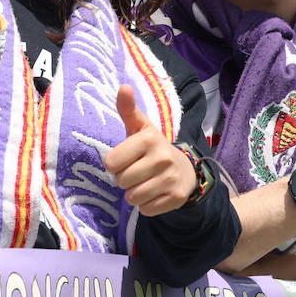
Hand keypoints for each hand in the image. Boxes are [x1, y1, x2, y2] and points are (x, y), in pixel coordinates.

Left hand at [103, 85, 195, 216]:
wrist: (184, 170)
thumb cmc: (152, 147)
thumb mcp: (140, 127)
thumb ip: (128, 109)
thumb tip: (123, 86)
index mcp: (149, 138)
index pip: (111, 162)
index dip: (115, 163)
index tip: (126, 158)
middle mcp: (162, 158)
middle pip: (121, 181)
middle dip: (124, 179)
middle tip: (137, 171)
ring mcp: (171, 179)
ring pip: (132, 198)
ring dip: (134, 193)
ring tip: (144, 182)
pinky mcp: (176, 198)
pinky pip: (145, 210)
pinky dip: (146, 205)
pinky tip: (155, 193)